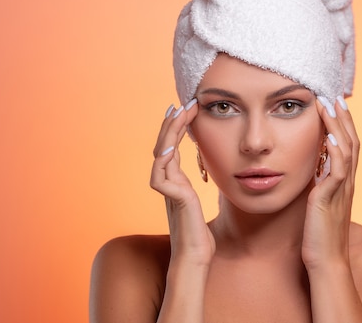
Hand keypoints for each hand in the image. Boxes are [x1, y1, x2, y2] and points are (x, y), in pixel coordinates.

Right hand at [150, 100, 215, 266]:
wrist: (195, 258)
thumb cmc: (198, 235)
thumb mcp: (198, 202)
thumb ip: (193, 186)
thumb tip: (201, 172)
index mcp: (175, 181)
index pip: (172, 147)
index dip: (177, 128)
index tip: (186, 108)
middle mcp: (168, 183)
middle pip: (163, 145)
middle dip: (171, 123)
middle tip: (180, 103)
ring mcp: (168, 191)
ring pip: (160, 156)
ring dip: (168, 134)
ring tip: (177, 114)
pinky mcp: (173, 201)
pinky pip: (161, 177)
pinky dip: (163, 160)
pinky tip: (171, 147)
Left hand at [301, 96, 359, 271]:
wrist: (326, 262)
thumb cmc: (318, 235)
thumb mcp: (317, 202)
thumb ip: (318, 184)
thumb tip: (312, 168)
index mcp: (342, 182)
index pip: (347, 146)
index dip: (342, 124)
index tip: (333, 104)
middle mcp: (346, 182)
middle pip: (351, 141)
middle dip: (343, 117)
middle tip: (334, 95)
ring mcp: (341, 190)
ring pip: (347, 150)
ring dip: (339, 126)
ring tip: (330, 105)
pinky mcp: (331, 199)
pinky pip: (338, 170)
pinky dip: (336, 151)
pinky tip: (331, 136)